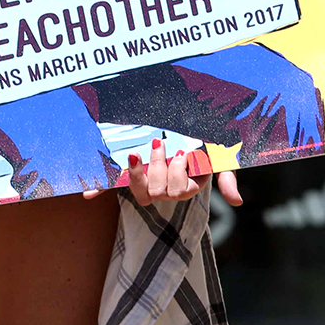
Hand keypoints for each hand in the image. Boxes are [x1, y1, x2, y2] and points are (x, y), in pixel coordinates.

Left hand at [83, 138, 243, 206]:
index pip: (176, 193)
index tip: (181, 154)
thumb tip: (237, 202)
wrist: (188, 123)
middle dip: (160, 169)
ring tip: (145, 149)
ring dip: (141, 171)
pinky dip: (101, 190)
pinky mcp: (130, 169)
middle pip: (155, 193)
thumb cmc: (205, 141)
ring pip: (140, 192)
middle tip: (162, 145)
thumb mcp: (221, 157)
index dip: (177, 177)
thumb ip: (227, 178)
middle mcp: (164, 186)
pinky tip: (87, 194)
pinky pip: (114, 185)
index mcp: (185, 185)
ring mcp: (146, 178)